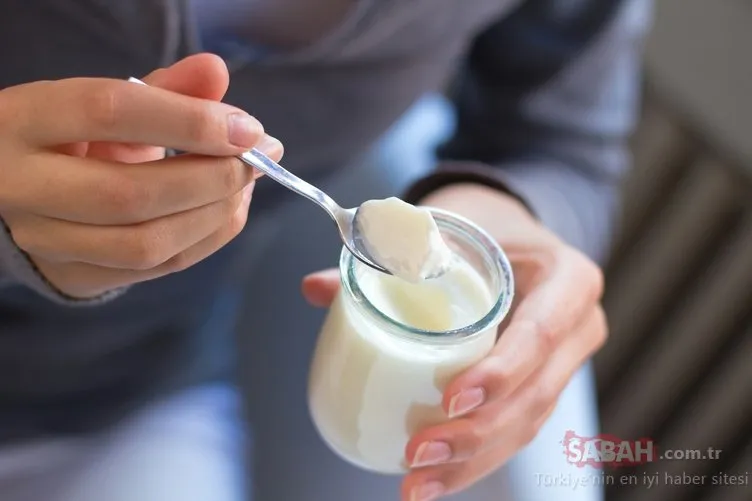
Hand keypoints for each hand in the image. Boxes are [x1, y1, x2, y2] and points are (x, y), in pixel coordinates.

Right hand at [0, 54, 282, 298]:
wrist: (26, 192)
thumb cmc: (76, 137)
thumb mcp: (110, 102)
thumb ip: (164, 88)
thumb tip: (216, 71)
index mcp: (23, 120)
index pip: (110, 112)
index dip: (189, 120)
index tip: (247, 127)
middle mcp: (22, 186)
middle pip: (131, 193)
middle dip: (212, 177)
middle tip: (258, 158)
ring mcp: (45, 242)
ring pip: (147, 243)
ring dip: (216, 213)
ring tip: (246, 183)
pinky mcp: (78, 276)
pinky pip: (160, 267)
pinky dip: (209, 237)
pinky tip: (229, 208)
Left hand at [302, 184, 605, 500]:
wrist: (512, 236)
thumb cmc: (481, 226)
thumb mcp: (447, 227)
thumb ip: (385, 255)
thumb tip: (314, 288)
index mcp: (568, 280)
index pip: (542, 332)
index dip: (502, 372)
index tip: (451, 399)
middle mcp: (577, 328)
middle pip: (536, 395)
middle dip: (477, 435)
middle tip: (418, 453)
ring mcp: (562, 365)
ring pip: (525, 426)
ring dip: (470, 462)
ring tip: (416, 485)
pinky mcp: (538, 388)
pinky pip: (512, 430)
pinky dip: (472, 460)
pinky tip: (432, 483)